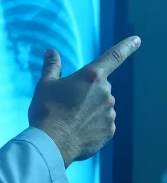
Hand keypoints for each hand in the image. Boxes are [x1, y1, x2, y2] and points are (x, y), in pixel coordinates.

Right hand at [28, 36, 140, 166]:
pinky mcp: (109, 131)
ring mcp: (110, 113)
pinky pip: (102, 124)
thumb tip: (51, 52)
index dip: (126, 46)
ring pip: (101, 107)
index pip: (114, 56)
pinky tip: (76, 131)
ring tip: (69, 120)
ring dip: (89, 110)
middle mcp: (106, 93)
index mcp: (92, 76)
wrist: (52, 142)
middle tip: (66, 104)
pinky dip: (91, 126)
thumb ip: (52, 66)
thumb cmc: (47, 110)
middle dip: (87, 93)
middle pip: (99, 88)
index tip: (137, 40)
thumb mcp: (45, 84)